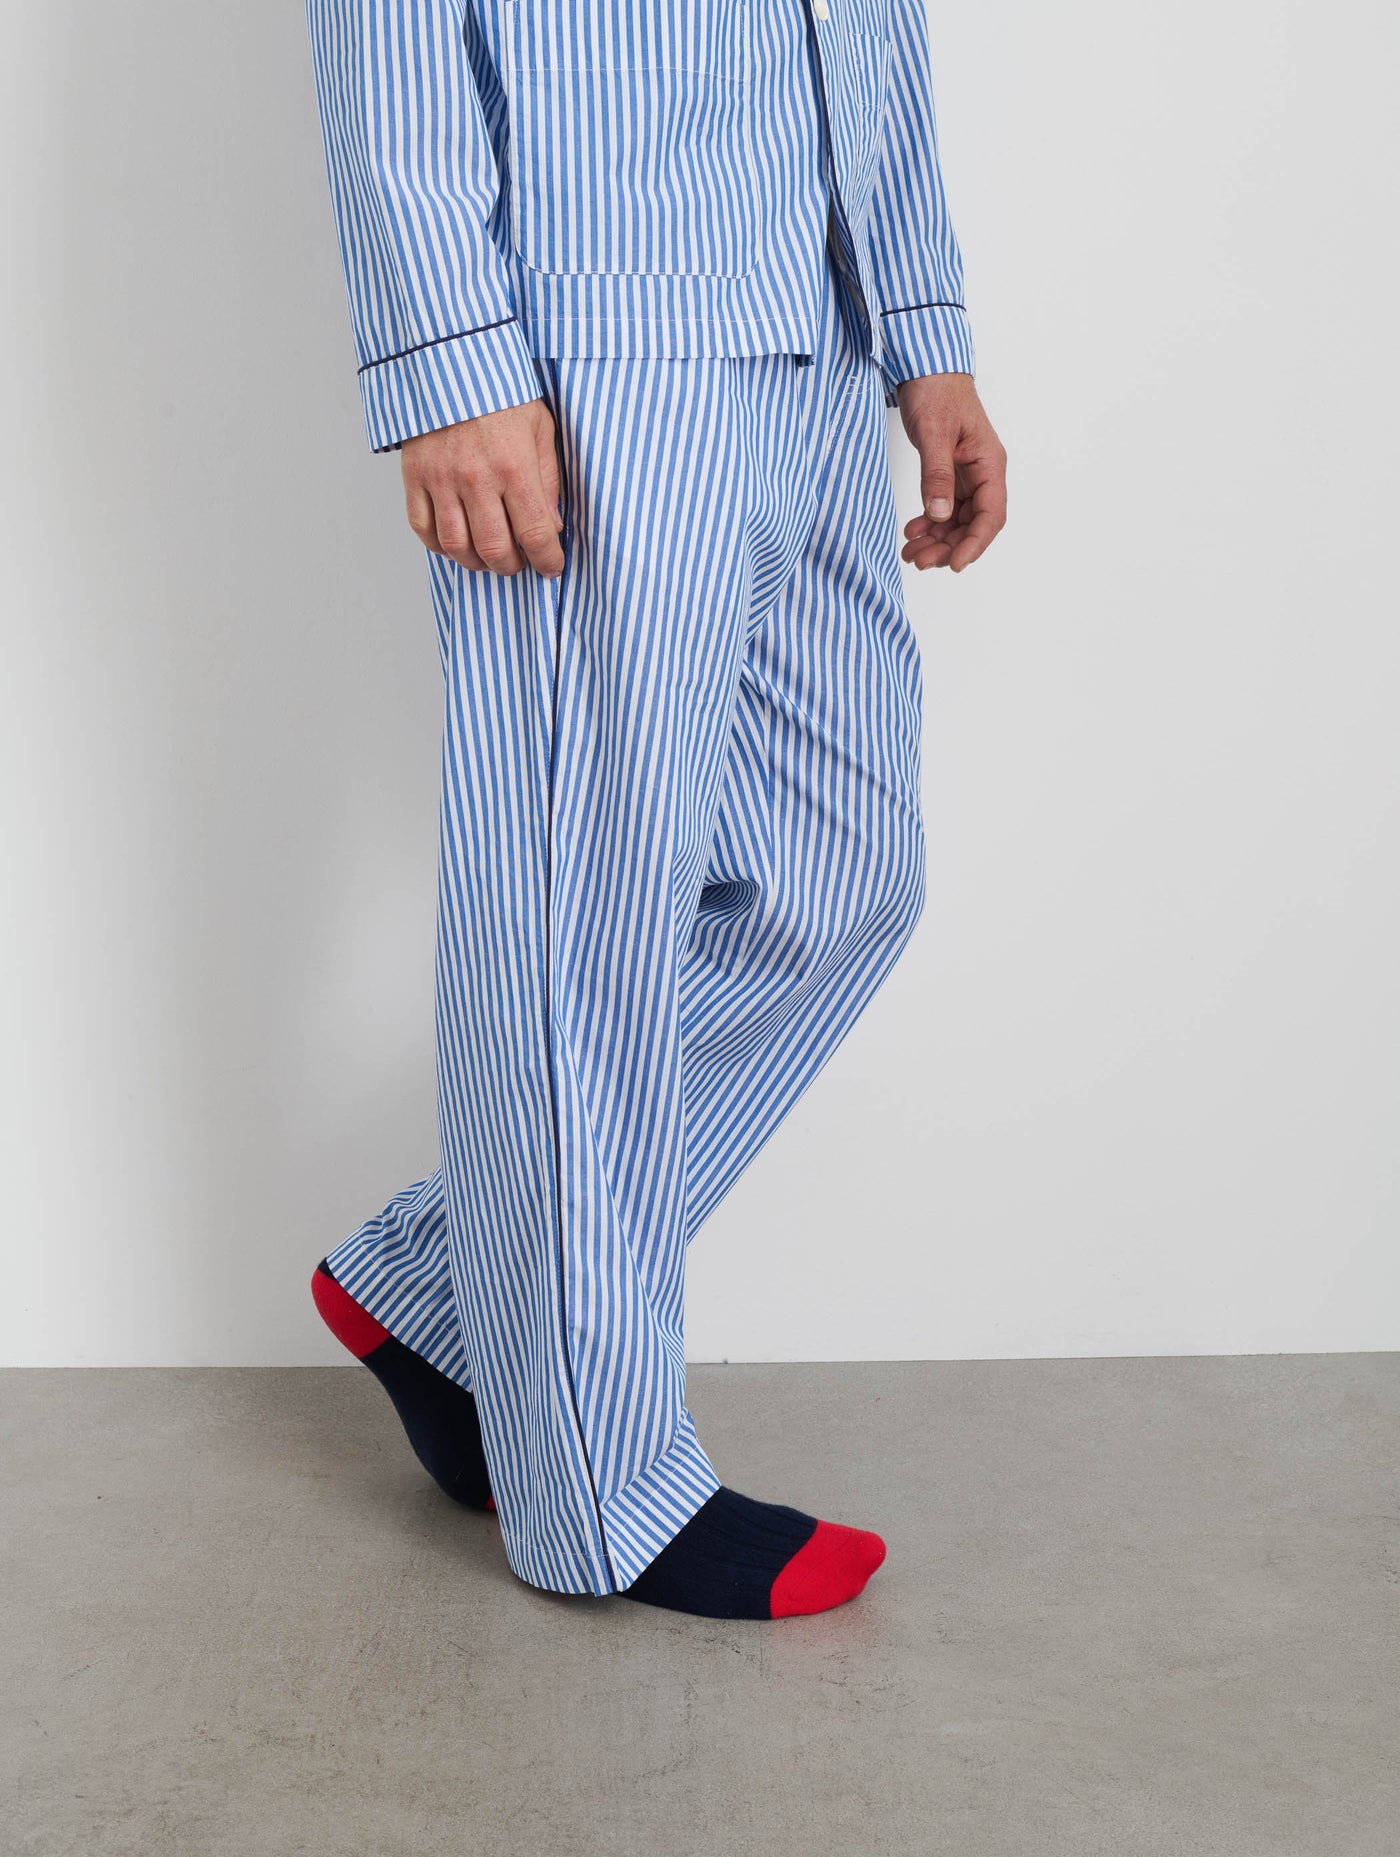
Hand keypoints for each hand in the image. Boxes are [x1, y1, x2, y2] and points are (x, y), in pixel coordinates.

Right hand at [401, 399, 565, 577]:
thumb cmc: (502, 392)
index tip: (552, 566)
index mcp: (514, 466)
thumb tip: (551, 527)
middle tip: (518, 562)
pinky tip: (456, 541)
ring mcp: (441, 479)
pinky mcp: (415, 475)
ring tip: (488, 557)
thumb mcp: (540, 428)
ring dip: (476, 562)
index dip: (547, 560)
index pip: (535, 534)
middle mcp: (476, 477)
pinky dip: (439, 545)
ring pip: (457, 547)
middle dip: (512, 567)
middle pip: (494, 550)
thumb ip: (548, 480)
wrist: (450, 358)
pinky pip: (422, 528)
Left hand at [895, 373, 1006, 572]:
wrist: (925, 369)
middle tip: (919, 560)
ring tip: (910, 552)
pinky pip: (944, 508)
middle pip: (973, 524)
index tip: (954, 564)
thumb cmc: (936, 391)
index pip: (991, 515)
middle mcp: (982, 474)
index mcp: (989, 464)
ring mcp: (966, 476)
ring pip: (957, 521)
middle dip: (948, 546)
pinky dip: (929, 524)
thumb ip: (937, 475)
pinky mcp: (949, 475)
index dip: (975, 543)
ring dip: (937, 540)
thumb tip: (940, 515)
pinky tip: (912, 531)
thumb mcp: (934, 433)